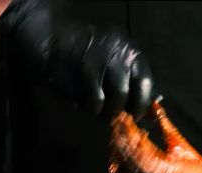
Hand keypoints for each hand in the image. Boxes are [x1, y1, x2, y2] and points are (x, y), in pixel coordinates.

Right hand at [0, 0, 156, 117]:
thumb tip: (153, 103)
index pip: (143, 85)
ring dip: (91, 110)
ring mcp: (86, 63)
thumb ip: (134, 77)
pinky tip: (70, 92)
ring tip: (86, 103)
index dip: (140, 105)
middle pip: (119, 98)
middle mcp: (111, 55)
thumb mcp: (118, 55)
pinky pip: (73, 101)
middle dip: (113, 112)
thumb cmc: (89, 47)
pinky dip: (72, 102)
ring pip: (96, 104)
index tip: (133, 115)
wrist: (47, 27)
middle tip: (106, 114)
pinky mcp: (64, 72)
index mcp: (128, 51)